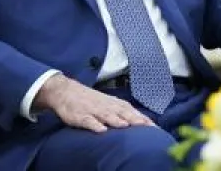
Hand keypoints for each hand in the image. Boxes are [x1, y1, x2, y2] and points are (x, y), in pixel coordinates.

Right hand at [33, 73, 153, 131]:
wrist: (66, 91)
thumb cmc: (90, 100)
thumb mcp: (107, 103)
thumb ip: (122, 112)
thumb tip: (140, 121)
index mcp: (113, 103)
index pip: (131, 110)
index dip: (142, 118)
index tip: (154, 127)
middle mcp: (105, 106)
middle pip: (122, 112)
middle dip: (134, 119)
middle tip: (146, 127)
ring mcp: (92, 110)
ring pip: (107, 115)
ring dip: (116, 120)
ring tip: (126, 126)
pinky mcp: (79, 115)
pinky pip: (88, 120)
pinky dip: (95, 125)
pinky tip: (101, 130)